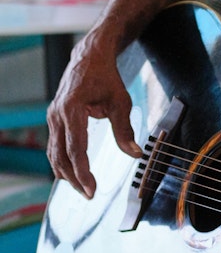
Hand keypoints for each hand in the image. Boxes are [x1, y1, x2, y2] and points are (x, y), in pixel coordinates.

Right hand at [46, 35, 141, 198]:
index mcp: (72, 109)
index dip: (83, 172)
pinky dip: (61, 161)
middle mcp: (57, 114)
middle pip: (61, 156)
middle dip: (74, 178)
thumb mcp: (121, 102)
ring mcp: (52, 116)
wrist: (90, 57)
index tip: (92, 190)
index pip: (76, 149)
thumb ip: (125, 130)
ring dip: (66, 173)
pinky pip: (54, 145)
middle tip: (89, 195)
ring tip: (82, 188)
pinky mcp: (54, 119)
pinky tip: (70, 173)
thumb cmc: (106, 77)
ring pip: (54, 153)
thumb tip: (135, 154)